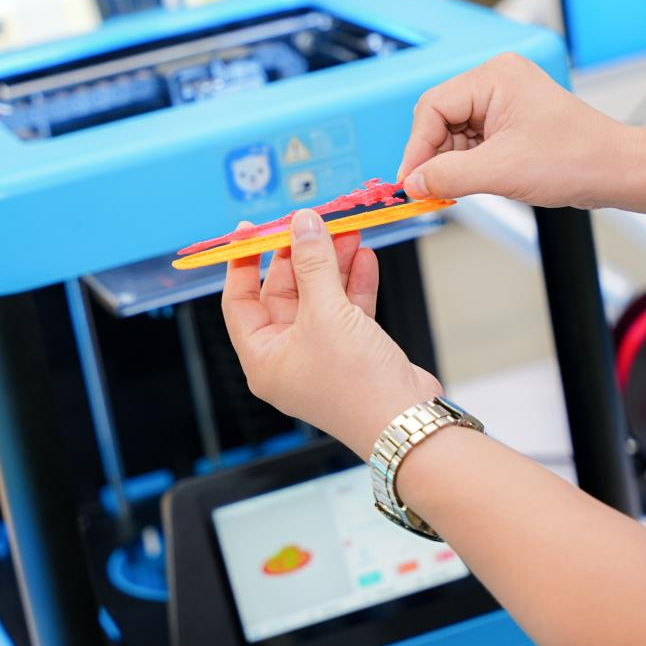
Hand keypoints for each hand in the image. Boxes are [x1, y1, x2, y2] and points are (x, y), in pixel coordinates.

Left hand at [222, 209, 441, 458]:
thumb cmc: (356, 386)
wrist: (406, 421)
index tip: (251, 230)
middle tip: (312, 223)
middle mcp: (288, 356)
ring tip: (345, 231)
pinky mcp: (353, 349)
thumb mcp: (326, 314)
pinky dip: (354, 282)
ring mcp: (322, 352)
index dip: (243, 263)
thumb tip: (302, 224)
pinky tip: (363, 257)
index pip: (239, 301)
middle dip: (301, 256)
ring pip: (320, 296)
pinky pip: (346, 307)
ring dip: (332, 263)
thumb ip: (313, 264)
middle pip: (284, 293)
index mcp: (263, 357)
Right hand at [396, 52, 629, 208]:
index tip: (409, 180)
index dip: (417, 147)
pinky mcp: (509, 125)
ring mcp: (503, 104)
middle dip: (433, 157)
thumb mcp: (501, 171)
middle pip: (439, 120)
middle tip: (425, 190)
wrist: (617, 172)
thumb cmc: (578, 158)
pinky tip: (470, 185)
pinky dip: (465, 167)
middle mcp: (497, 83)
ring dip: (450, 165)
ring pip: (452, 135)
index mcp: (494, 77)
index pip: (433, 107)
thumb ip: (448, 176)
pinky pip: (471, 144)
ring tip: (455, 190)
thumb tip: (412, 184)